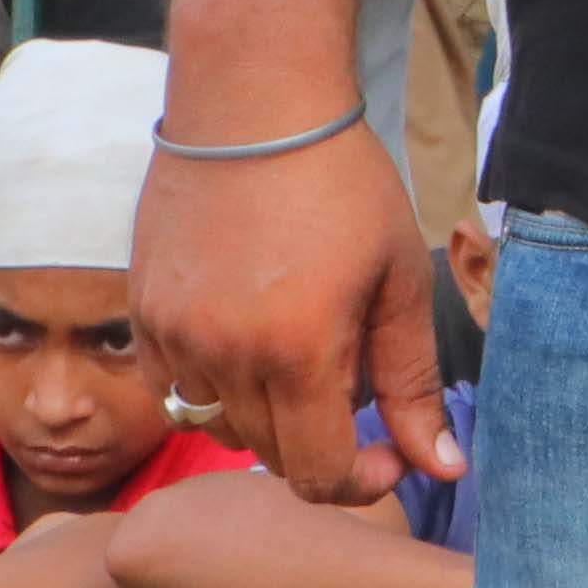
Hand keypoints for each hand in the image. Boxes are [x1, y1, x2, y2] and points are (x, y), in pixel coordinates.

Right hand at [135, 123, 458, 505]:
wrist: (254, 105)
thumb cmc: (343, 185)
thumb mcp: (399, 282)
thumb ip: (414, 385)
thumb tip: (445, 468)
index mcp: (299, 352)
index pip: (317, 476)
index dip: (360, 482)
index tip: (387, 452)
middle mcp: (225, 355)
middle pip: (271, 454)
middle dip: (322, 437)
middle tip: (354, 371)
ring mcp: (173, 336)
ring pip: (223, 423)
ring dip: (268, 409)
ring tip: (303, 338)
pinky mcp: (142, 312)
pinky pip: (178, 384)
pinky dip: (218, 378)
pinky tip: (250, 322)